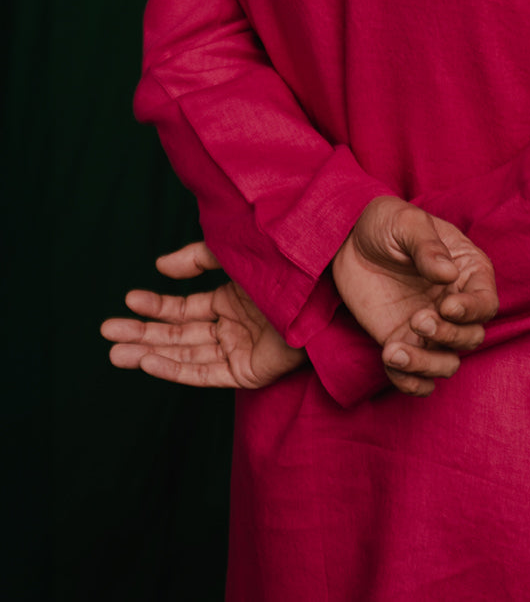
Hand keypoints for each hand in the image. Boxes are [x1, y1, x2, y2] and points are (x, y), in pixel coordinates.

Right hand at [100, 241, 305, 389]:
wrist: (325, 283)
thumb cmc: (287, 264)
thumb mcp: (235, 254)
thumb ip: (197, 259)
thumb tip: (158, 266)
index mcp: (232, 300)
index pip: (184, 308)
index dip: (155, 306)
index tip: (127, 300)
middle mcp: (232, 326)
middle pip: (178, 334)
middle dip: (142, 333)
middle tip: (106, 332)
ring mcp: (239, 350)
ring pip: (185, 355)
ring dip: (149, 353)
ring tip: (115, 352)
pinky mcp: (248, 372)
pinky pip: (204, 373)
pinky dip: (174, 368)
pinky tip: (148, 361)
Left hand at [333, 195, 497, 396]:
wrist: (347, 238)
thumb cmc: (386, 222)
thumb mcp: (406, 222)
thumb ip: (427, 246)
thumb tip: (449, 273)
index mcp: (467, 271)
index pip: (486, 302)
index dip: (473, 311)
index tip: (447, 307)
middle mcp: (454, 304)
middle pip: (470, 337)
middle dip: (447, 336)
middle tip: (418, 319)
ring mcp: (429, 327)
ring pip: (446, 363)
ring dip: (426, 364)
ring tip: (394, 351)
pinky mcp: (403, 342)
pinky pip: (415, 377)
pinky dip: (408, 382)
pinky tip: (390, 363)